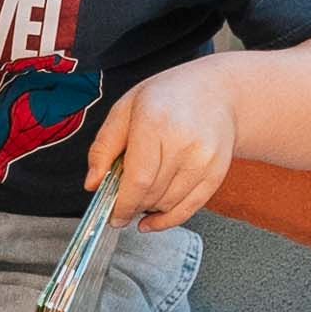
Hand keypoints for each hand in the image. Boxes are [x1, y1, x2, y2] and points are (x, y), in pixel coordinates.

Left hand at [82, 66, 238, 227]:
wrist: (217, 92)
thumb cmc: (167, 98)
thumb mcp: (125, 109)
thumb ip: (103, 146)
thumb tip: (93, 183)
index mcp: (156, 122)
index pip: (138, 179)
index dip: (122, 204)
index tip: (113, 214)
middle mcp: (184, 142)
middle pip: (151, 194)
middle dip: (132, 204)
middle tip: (124, 198)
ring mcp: (204, 159)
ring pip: (167, 204)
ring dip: (150, 207)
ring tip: (144, 191)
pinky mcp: (217, 172)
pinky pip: (189, 209)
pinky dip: (168, 219)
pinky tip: (154, 218)